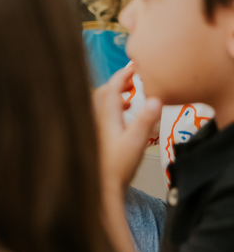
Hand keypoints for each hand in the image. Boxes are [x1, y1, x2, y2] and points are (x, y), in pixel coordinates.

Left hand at [94, 63, 160, 195]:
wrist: (101, 185)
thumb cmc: (118, 165)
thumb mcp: (137, 141)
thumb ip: (145, 120)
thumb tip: (154, 98)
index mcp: (107, 117)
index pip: (111, 88)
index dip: (122, 75)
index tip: (134, 66)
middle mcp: (98, 119)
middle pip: (103, 93)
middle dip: (117, 82)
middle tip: (133, 77)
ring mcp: (96, 128)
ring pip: (102, 104)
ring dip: (115, 94)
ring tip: (130, 92)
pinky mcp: (98, 137)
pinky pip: (103, 114)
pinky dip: (114, 108)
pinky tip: (123, 114)